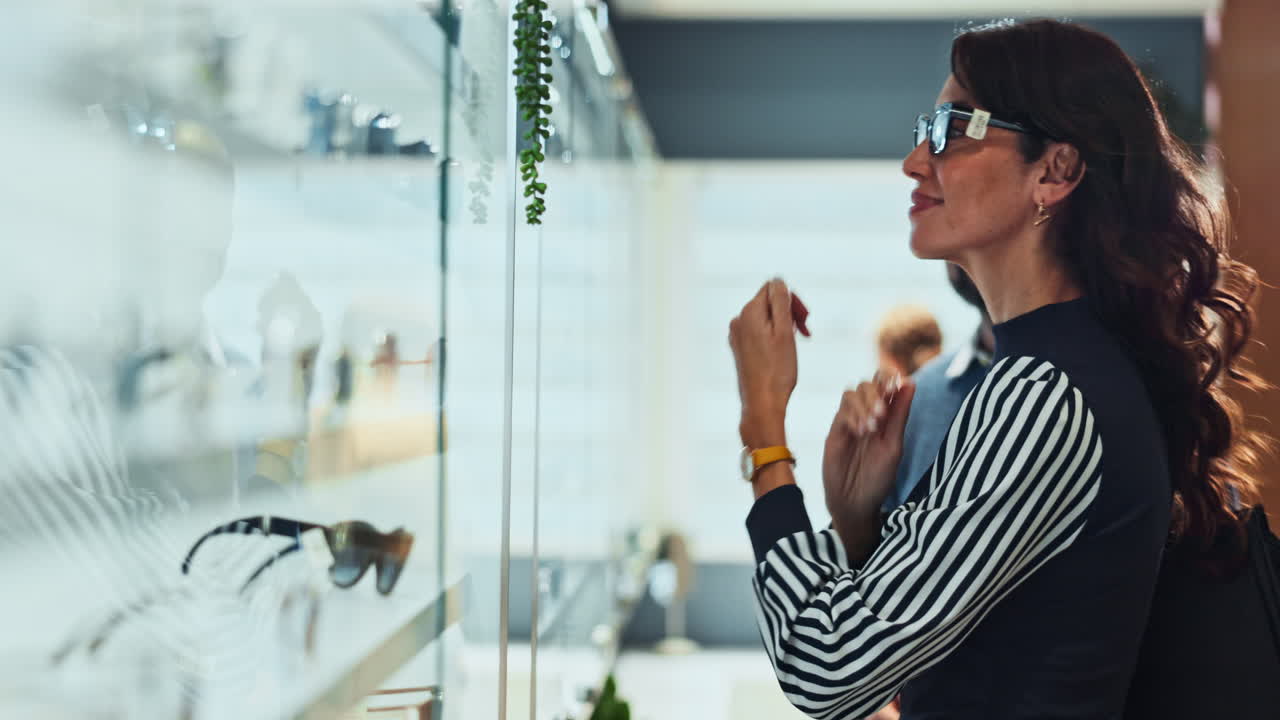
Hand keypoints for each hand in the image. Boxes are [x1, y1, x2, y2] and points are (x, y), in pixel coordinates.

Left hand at [728, 278, 807, 446]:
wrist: (762, 404)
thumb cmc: (777, 370)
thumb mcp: (785, 331)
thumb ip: (781, 302)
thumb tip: (778, 281)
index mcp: (748, 312)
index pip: (773, 288)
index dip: (792, 301)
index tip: (803, 322)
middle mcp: (738, 320)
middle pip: (768, 302)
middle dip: (788, 313)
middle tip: (805, 333)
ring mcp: (736, 335)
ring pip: (765, 318)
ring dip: (782, 325)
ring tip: (794, 345)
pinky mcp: (739, 348)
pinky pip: (758, 331)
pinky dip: (772, 336)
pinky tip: (781, 353)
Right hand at [822, 372, 915, 549]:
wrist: (856, 503)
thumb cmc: (878, 478)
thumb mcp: (894, 445)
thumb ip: (900, 415)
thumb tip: (910, 383)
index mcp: (885, 416)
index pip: (886, 385)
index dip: (890, 379)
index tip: (897, 384)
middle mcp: (866, 415)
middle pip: (867, 384)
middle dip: (876, 392)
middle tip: (882, 412)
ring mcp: (849, 422)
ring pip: (851, 393)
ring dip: (864, 405)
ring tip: (872, 428)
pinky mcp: (835, 432)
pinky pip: (841, 412)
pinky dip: (852, 416)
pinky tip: (861, 432)